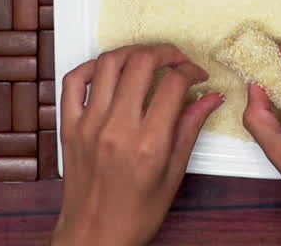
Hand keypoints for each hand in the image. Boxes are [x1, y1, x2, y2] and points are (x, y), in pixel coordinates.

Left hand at [52, 44, 223, 245]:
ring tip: (146, 59)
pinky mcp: (69, 126)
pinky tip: (108, 70)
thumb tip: (211, 98)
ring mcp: (88, 124)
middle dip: (164, 52)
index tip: (196, 75)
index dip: (190, 70)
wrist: (93, 236)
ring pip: (108, 63)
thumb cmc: (135, 214)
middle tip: (176, 59)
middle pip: (141, 63)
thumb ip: (190, 129)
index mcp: (148, 143)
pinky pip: (73, 81)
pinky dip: (91, 66)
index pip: (173, 83)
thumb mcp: (173, 174)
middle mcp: (116, 128)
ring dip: (132, 52)